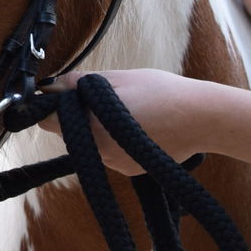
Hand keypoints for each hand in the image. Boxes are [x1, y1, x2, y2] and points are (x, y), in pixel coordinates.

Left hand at [38, 69, 217, 174]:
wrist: (203, 118)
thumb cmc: (161, 92)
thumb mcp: (116, 79)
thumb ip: (78, 84)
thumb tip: (49, 87)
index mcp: (92, 127)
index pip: (49, 122)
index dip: (48, 108)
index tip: (54, 98)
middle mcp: (100, 152)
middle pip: (70, 132)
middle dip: (76, 115)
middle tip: (99, 97)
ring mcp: (115, 164)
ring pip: (91, 142)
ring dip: (96, 127)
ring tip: (124, 109)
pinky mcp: (129, 170)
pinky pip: (109, 152)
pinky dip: (113, 139)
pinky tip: (136, 125)